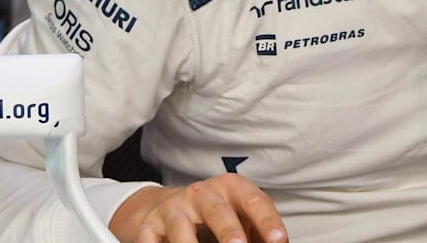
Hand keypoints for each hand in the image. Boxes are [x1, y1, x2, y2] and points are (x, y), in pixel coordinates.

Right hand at [109, 174, 287, 242]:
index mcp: (230, 189)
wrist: (162, 208)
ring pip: (180, 227)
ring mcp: (173, 208)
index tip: (278, 239)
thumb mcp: (237, 217)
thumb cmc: (212, 217)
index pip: (253, 200)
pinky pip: (149, 239)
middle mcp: (201, 194)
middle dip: (228, 230)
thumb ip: (256, 234)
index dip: (267, 220)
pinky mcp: (148, 226)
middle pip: (217, 210)